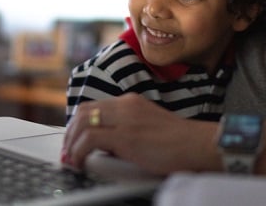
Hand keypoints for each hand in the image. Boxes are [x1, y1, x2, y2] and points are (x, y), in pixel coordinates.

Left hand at [62, 93, 218, 173]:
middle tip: (67, 151)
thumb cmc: (179, 142)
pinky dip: (78, 151)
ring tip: (71, 159)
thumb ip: (127, 130)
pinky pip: (89, 139)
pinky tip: (79, 162)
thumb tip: (105, 145)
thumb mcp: (148, 127)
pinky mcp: (126, 136)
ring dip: (71, 142)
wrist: (198, 145)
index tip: (73, 140)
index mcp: (131, 102)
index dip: (78, 123)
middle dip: (70, 132)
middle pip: (84, 111)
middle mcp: (126, 105)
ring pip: (82, 122)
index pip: (94, 106)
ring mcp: (125, 119)